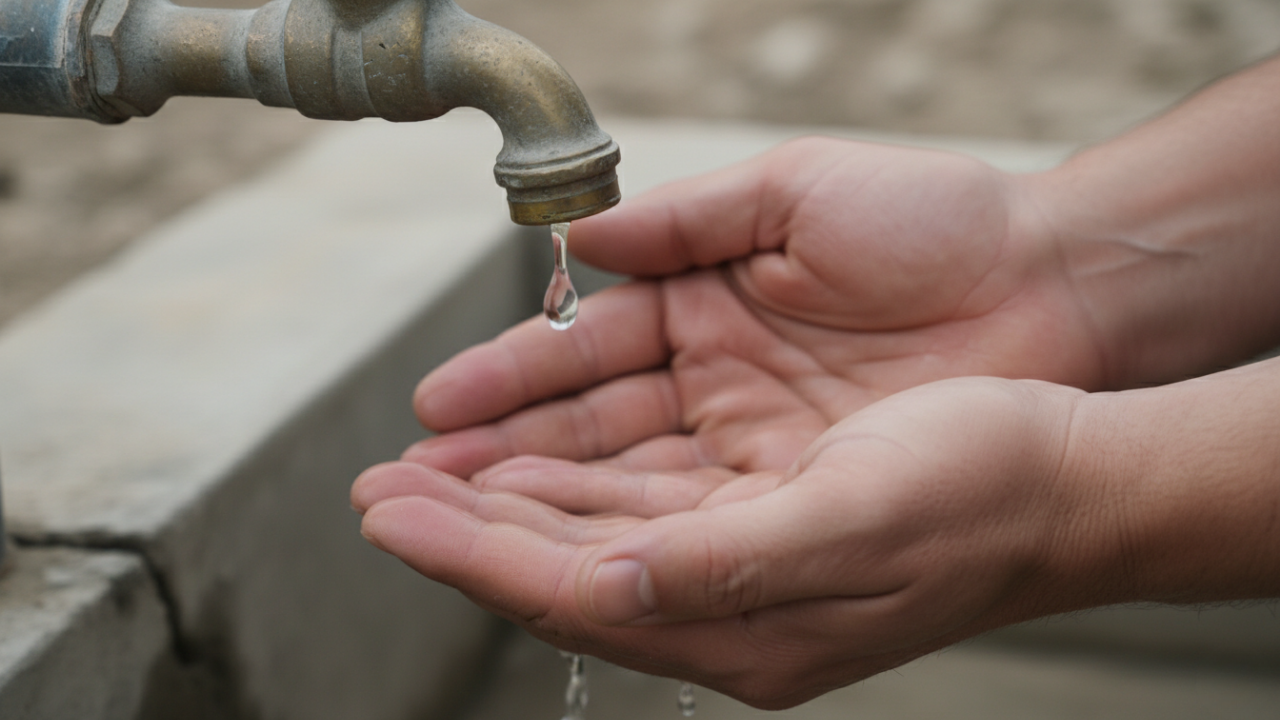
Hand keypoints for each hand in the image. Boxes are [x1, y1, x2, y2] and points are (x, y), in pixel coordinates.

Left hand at [354, 378, 1092, 707]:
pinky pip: (636, 509)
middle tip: (380, 487)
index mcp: (744, 624)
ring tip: (428, 470)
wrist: (1062, 479)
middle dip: (463, 528)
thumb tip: (604, 583)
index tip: (389, 511)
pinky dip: (572, 483)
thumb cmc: (978, 495)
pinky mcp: (755, 522)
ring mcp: (738, 566)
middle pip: (561, 570)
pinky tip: (532, 460)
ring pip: (588, 538)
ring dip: (505, 503)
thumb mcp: (857, 520)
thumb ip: (724, 563)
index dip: (470, 552)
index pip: (570, 592)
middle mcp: (727, 606)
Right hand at [404, 137, 1103, 480]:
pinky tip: (544, 552)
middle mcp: (715, 393)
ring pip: (619, 496)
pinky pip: (688, 531)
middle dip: (488, 470)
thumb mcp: (797, 193)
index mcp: (703, 312)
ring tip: (439, 529)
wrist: (1055, 289)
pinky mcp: (795, 503)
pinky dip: (614, 542)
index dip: (504, 387)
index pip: (582, 363)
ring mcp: (752, 453)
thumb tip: (584, 241)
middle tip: (400, 493)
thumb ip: (686, 221)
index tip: (429, 413)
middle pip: (582, 443)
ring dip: (531, 514)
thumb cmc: (937, 227)